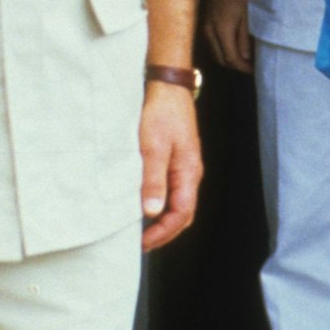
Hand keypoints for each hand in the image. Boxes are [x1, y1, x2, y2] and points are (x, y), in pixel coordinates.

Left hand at [138, 82, 201, 250]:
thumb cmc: (161, 113)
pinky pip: (170, 190)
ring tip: (139, 229)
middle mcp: (189, 173)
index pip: (182, 214)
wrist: (166, 86)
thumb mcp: (153, 146)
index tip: (143, 243)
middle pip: (182, 213)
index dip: (164, 233)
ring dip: (161, 219)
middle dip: (164, 232)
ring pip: (176, 202)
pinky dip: (158, 203)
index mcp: (188, 172)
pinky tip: (143, 204)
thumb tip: (153, 212)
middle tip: (141, 243)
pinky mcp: (174, 160)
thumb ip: (153, 179)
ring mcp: (182, 166)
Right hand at [201, 0, 252, 73]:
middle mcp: (209, 33)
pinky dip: (223, 51)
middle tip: (251, 66)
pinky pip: (213, 46)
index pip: (231, 58)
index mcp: (221, 30)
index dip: (243, 67)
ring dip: (229, 60)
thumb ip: (244, 38)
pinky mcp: (203, 27)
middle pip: (221, 60)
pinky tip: (234, 48)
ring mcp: (204, 31)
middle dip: (236, 66)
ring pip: (216, 55)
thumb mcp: (245, 16)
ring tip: (244, 59)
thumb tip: (245, 58)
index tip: (255, 70)